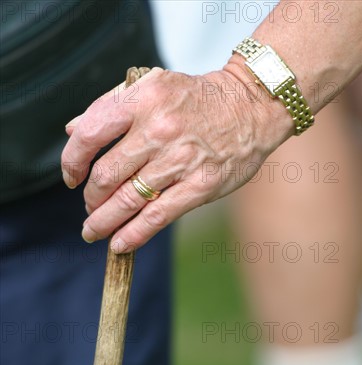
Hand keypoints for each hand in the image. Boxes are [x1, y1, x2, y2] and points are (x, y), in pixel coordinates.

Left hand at [61, 63, 291, 252]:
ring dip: (104, 221)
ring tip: (93, 232)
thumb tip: (72, 131)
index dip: (72, 161)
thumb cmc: (198, 98)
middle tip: (90, 207)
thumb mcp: (153, 86)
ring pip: (128, 200)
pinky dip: (133, 234)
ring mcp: (181, 159)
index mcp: (142, 100)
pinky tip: (119, 244)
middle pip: (107, 175)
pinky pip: (158, 216)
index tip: (72, 177)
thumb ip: (111, 106)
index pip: (90, 134)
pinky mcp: (201, 186)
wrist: (251, 105)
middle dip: (91, 198)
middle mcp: (159, 129)